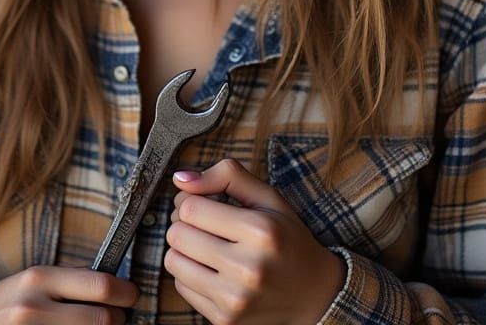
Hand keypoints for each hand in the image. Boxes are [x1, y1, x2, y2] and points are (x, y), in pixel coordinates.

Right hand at [0, 265, 139, 323]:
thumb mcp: (36, 279)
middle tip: (119, 317)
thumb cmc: (9, 300)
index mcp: (40, 278)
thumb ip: (72, 281)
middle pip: (102, 319)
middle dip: (118, 319)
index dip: (126, 293)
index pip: (101, 285)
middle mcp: (34, 306)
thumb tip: (116, 286)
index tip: (132, 296)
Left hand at [165, 159, 345, 324]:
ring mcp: (235, 300)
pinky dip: (190, 274)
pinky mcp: (224, 320)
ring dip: (183, 249)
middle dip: (184, 223)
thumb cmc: (285, 237)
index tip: (202, 201)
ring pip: (172, 261)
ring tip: (206, 245)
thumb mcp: (267, 196)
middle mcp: (248, 269)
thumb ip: (226, 175)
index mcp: (261, 231)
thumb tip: (180, 178)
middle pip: (177, 234)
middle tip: (203, 223)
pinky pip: (181, 287)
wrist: (313, 293)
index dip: (189, 199)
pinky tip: (212, 269)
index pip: (191, 208)